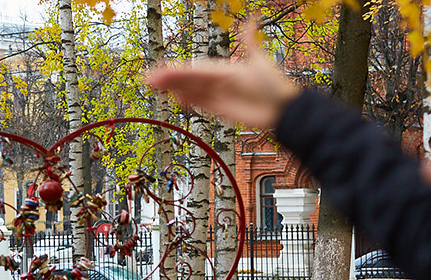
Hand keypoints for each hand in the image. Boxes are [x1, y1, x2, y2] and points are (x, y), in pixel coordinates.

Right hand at [144, 19, 299, 129]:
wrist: (282, 110)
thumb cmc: (274, 85)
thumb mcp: (261, 61)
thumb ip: (250, 41)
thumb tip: (251, 19)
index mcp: (224, 68)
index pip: (195, 69)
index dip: (177, 70)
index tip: (161, 70)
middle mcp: (219, 81)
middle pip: (189, 80)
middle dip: (169, 79)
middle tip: (149, 80)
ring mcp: (219, 95)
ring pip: (191, 91)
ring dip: (174, 89)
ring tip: (155, 88)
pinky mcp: (221, 109)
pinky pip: (200, 103)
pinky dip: (188, 101)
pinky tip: (177, 99)